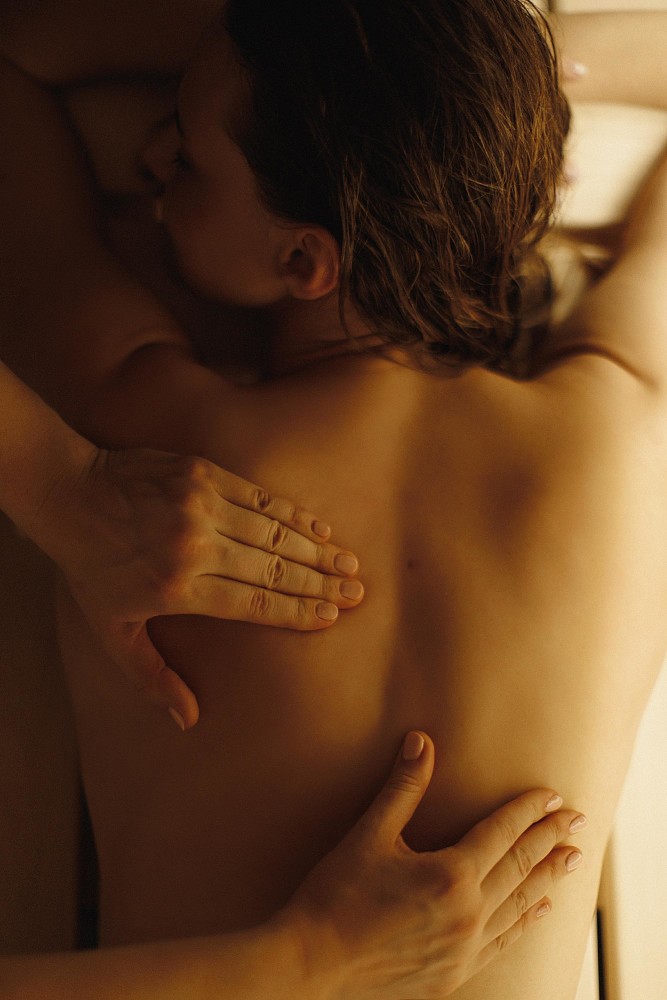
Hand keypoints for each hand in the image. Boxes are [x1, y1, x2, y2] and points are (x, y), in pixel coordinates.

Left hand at [37, 446, 362, 728]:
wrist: (68, 493)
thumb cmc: (92, 567)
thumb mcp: (111, 632)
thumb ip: (152, 677)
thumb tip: (188, 720)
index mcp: (177, 588)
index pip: (253, 604)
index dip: (297, 612)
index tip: (332, 617)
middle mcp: (195, 547)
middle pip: (274, 570)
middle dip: (322, 583)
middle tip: (358, 591)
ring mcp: (200, 505)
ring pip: (274, 533)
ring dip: (317, 550)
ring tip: (350, 563)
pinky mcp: (202, 473)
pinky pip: (259, 496)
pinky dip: (293, 513)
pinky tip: (319, 527)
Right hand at [282, 733, 583, 999]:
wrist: (312, 966)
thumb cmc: (336, 897)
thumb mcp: (369, 835)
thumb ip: (402, 788)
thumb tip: (421, 741)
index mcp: (450, 875)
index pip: (502, 833)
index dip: (529, 811)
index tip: (553, 797)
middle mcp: (468, 914)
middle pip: (520, 867)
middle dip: (550, 841)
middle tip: (577, 822)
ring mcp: (464, 949)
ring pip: (519, 906)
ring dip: (546, 880)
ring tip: (569, 862)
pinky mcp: (453, 974)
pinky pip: (503, 943)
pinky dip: (524, 922)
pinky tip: (536, 912)